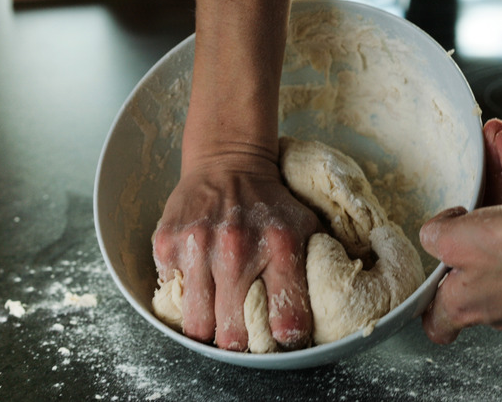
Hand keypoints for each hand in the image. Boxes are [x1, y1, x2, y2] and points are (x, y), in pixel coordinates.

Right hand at [152, 156, 318, 350]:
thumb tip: (333, 304)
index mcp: (280, 247)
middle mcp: (237, 249)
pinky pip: (171, 294)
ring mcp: (198, 247)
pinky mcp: (168, 243)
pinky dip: (184, 293)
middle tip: (241, 331)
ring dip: (207, 325)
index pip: (287, 321)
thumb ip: (317, 264)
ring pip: (197, 325)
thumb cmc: (268, 202)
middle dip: (239, 340)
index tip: (282, 335)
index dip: (286, 337)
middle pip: (233, 336)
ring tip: (215, 314)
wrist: (227, 162)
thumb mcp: (304, 226)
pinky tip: (197, 278)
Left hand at [420, 118, 501, 342]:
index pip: (438, 324)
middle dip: (464, 210)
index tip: (423, 282)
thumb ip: (433, 235)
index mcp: (462, 304)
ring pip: (500, 225)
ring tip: (490, 140)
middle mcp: (493, 297)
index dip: (426, 306)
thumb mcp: (452, 239)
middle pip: (467, 253)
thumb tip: (434, 232)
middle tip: (460, 178)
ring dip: (494, 180)